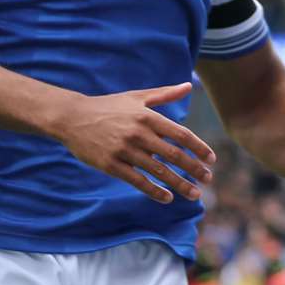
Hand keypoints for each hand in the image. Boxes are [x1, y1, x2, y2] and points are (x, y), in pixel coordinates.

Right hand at [55, 82, 215, 203]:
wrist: (72, 118)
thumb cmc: (108, 106)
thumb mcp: (137, 97)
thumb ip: (164, 94)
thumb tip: (189, 85)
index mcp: (148, 116)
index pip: (181, 134)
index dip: (199, 148)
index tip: (211, 159)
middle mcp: (139, 133)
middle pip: (174, 154)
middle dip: (194, 168)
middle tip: (209, 179)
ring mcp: (124, 150)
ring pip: (158, 171)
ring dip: (179, 183)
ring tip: (194, 194)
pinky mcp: (111, 165)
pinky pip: (137, 181)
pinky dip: (154, 191)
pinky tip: (167, 198)